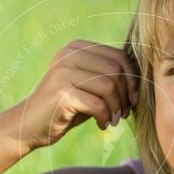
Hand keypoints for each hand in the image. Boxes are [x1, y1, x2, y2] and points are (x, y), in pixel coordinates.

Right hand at [20, 39, 139, 148]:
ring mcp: (63, 72)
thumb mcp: (88, 86)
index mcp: (77, 47)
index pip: (119, 57)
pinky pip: (98, 104)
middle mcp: (69, 54)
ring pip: (110, 87)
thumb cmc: (66, 107)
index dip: (133, 80)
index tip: (133, 100)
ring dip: (116, 108)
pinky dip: (105, 117)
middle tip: (123, 113)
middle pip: (117, 71)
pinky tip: (102, 125)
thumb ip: (109, 75)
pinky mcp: (61, 93)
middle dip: (126, 96)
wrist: (29, 126)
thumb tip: (144, 75)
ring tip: (113, 120)